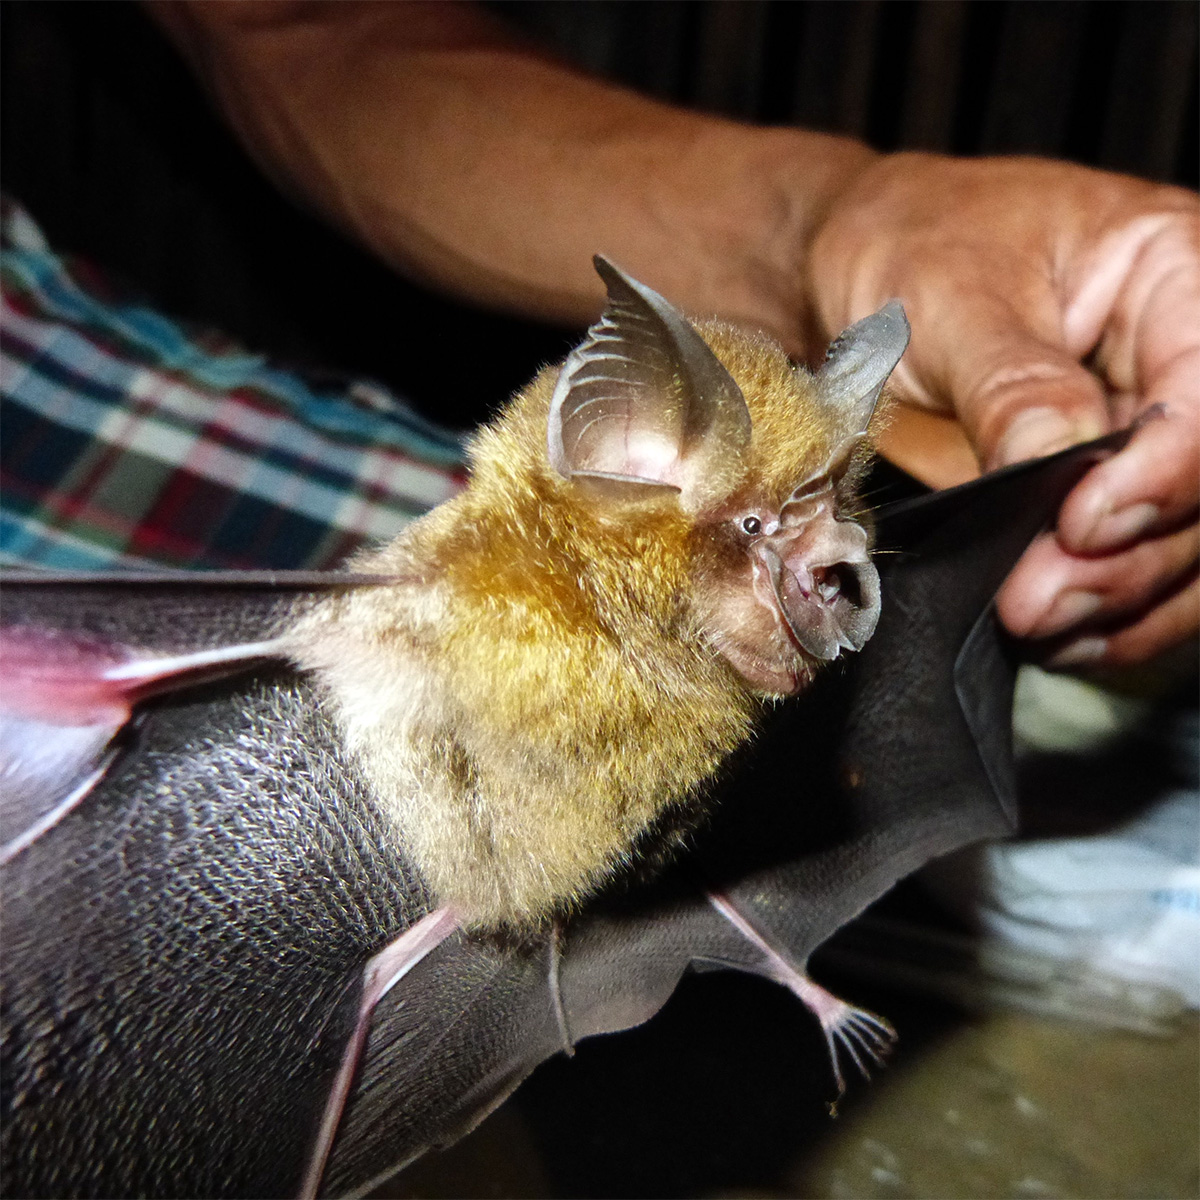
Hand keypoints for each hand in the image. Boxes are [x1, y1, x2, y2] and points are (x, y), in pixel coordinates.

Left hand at [807, 153, 1198, 666]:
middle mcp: (1182, 362)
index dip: (1165, 472)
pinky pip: (1147, 569)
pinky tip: (1058, 635)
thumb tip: (1058, 463)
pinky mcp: (1111, 491)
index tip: (1082, 523)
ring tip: (1034, 621)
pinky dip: (1110, 614)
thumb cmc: (912, 248)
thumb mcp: (949, 298)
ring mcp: (1153, 435)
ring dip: (1122, 600)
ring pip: (1193, 544)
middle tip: (1036, 599)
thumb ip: (1012, 384)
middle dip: (1130, 558)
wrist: (858, 279)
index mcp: (1177, 274)